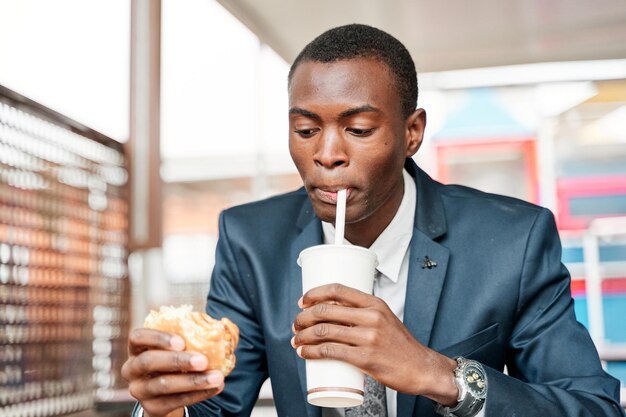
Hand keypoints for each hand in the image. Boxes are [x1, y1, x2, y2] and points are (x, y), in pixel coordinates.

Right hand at [121, 328, 224, 416]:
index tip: (182, 341)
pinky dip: (198, 394)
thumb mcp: (175, 348)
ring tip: (217, 377)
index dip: (158, 338)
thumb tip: (222, 325)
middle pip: (148, 362)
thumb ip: (189, 336)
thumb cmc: (174, 362)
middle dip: (177, 360)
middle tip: (203, 360)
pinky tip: (215, 388)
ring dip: (193, 380)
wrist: (165, 395)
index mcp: (137, 348)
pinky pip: (175, 401)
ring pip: (163, 384)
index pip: (137, 337)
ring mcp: (139, 390)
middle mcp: (132, 369)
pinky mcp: (151, 407)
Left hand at [292, 284, 457, 405]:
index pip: (338, 289)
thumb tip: (331, 312)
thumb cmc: (400, 345)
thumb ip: (361, 313)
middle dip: (303, 317)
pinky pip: (330, 352)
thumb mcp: (384, 318)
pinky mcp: (365, 359)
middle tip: (296, 325)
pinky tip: (305, 353)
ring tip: (297, 341)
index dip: (314, 293)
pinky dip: (312, 352)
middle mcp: (371, 317)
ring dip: (303, 336)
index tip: (303, 301)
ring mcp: (368, 338)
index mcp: (374, 303)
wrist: (421, 368)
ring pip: (324, 331)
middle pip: (326, 310)